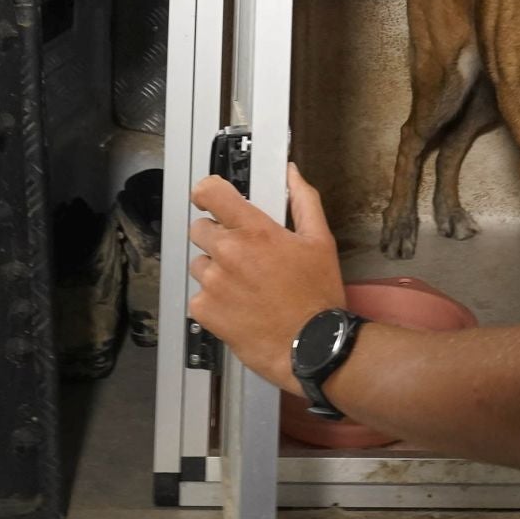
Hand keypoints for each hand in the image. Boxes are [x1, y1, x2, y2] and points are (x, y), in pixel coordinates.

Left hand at [188, 163, 346, 393]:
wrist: (312, 345)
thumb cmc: (318, 293)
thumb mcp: (320, 241)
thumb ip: (304, 201)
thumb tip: (291, 173)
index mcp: (255, 231)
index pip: (210, 193)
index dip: (206, 193)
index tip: (212, 200)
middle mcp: (228, 252)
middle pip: (200, 229)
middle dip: (217, 237)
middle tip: (243, 255)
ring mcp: (213, 282)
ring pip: (200, 265)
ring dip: (216, 270)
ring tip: (244, 286)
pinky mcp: (204, 310)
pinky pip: (198, 296)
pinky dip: (213, 300)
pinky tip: (239, 307)